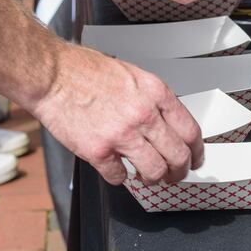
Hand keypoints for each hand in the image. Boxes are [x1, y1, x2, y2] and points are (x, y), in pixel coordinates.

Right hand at [29, 45, 201, 185]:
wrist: (53, 76)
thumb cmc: (88, 72)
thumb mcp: (134, 76)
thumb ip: (153, 100)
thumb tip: (166, 124)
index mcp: (156, 93)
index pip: (190, 130)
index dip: (196, 151)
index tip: (195, 158)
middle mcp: (144, 115)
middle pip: (177, 155)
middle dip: (179, 171)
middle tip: (175, 175)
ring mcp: (122, 135)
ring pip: (154, 171)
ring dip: (153, 179)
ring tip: (148, 177)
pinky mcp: (98, 151)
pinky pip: (119, 176)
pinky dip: (120, 177)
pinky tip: (116, 169)